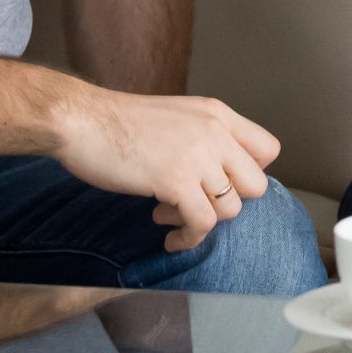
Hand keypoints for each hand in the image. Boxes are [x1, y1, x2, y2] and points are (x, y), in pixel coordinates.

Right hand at [51, 87, 280, 251]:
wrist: (82, 121)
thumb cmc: (119, 123)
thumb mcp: (176, 117)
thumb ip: (204, 137)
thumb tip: (220, 174)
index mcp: (217, 114)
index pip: (269, 149)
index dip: (248, 174)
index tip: (220, 184)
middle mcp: (215, 132)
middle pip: (256, 185)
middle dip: (228, 202)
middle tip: (195, 202)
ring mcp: (197, 156)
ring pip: (230, 209)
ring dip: (201, 221)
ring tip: (168, 213)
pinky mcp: (175, 180)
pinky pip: (203, 223)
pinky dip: (189, 238)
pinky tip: (170, 237)